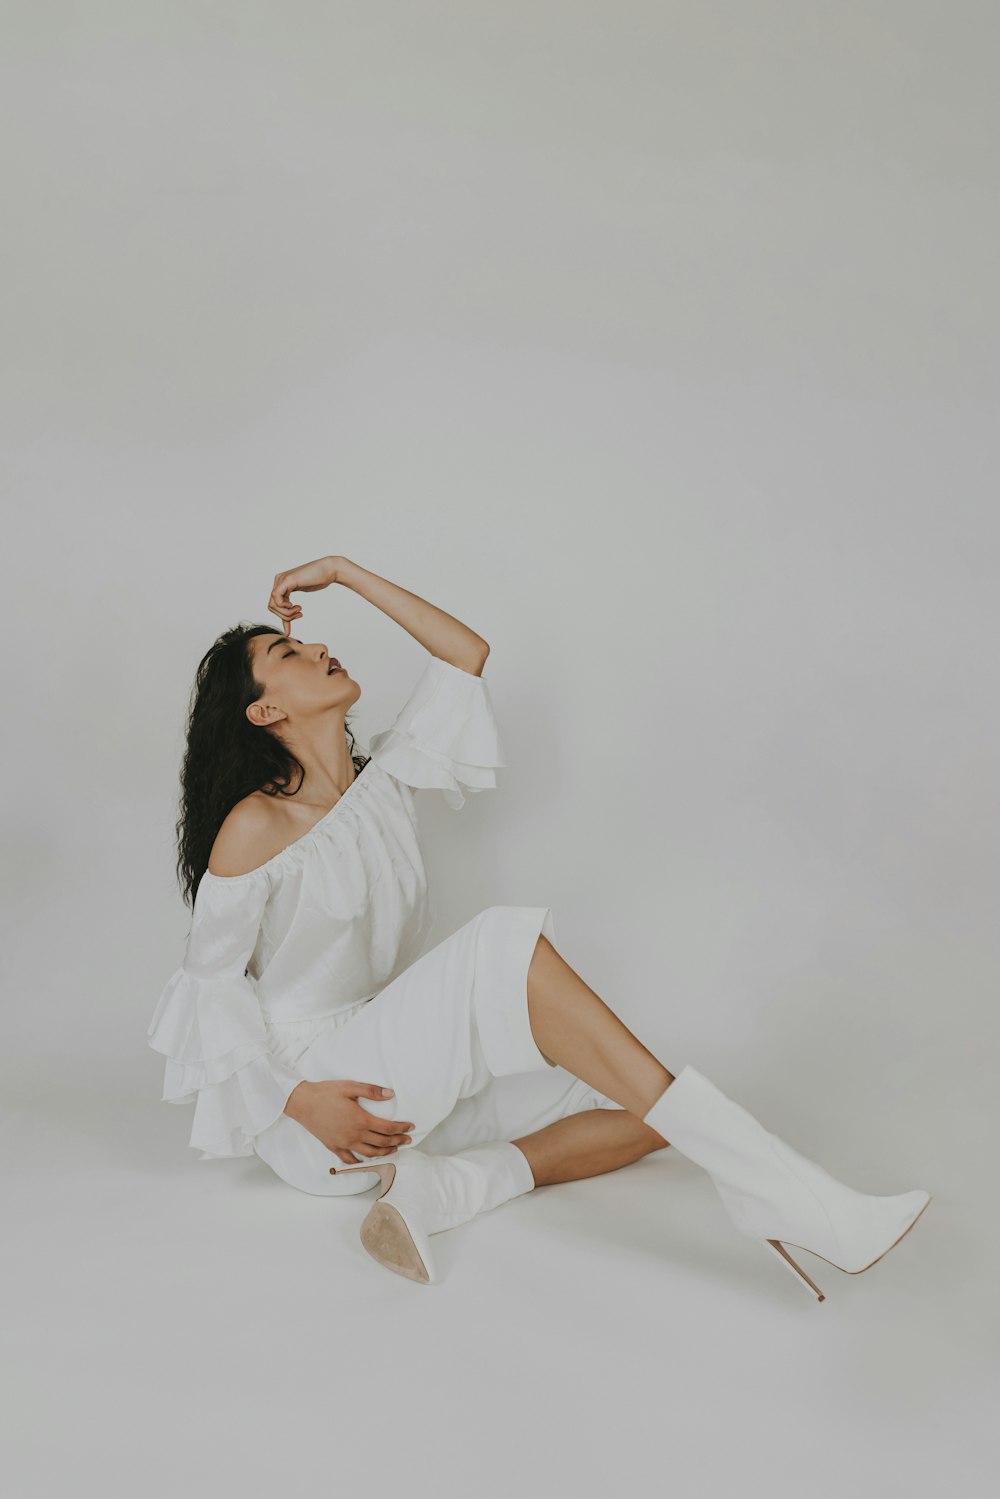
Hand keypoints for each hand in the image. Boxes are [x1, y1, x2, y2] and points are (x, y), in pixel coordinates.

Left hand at [267, 556, 341, 630]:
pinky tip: (294, 605)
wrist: (329, 570)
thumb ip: (293, 600)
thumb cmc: (319, 579)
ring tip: (299, 611)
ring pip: (273, 604)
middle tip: (299, 615)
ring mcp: (282, 579)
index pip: (274, 604)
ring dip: (286, 613)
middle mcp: (279, 580)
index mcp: (282, 583)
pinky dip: (284, 606)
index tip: (296, 618)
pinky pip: (276, 597)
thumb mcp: (302, 591)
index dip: (283, 616)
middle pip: (272, 606)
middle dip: (285, 616)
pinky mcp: (287, 580)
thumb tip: (289, 615)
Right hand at [284, 1079, 414, 1165]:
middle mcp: (355, 1135)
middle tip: (408, 1139)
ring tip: (394, 1149)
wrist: (303, 1103)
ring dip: (384, 1153)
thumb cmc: (326, 1093)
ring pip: (370, 1153)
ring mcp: (344, 1143)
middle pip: (382, 1142)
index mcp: (361, 1120)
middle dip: (398, 1141)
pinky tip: (366, 1161)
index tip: (411, 1127)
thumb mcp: (351, 1087)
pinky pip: (350, 1160)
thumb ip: (372, 1091)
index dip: (401, 1128)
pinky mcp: (334, 1147)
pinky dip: (360, 1162)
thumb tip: (391, 1094)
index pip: (388, 1128)